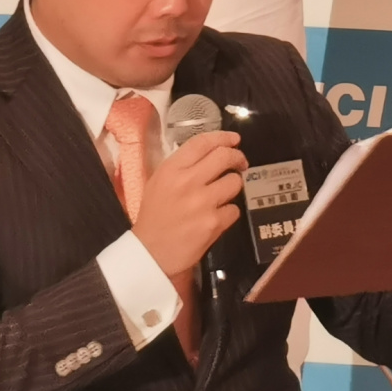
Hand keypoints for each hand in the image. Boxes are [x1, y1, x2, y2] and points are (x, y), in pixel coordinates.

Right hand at [133, 131, 247, 276]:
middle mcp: (188, 181)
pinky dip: (228, 213)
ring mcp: (203, 203)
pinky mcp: (214, 223)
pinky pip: (234, 209)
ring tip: (222, 194)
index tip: (234, 139)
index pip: (203, 142)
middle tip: (240, 163)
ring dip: (232, 187)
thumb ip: (181, 166)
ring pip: (235, 182)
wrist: (151, 252)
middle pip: (224, 157)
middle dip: (237, 158)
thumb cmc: (154, 216)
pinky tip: (216, 218)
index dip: (223, 137)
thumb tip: (210, 154)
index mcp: (172, 169)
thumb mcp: (159, 182)